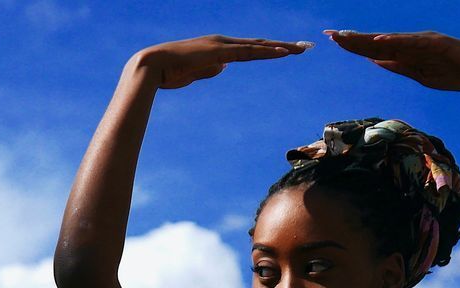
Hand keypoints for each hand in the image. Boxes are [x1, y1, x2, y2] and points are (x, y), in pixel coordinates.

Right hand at [133, 34, 310, 89]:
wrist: (153, 67)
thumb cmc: (171, 72)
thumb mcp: (196, 73)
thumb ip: (211, 69)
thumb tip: (223, 68)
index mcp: (219, 48)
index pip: (251, 49)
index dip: (271, 50)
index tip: (290, 52)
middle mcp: (224, 43)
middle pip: (260, 44)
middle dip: (284, 46)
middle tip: (306, 47)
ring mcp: (222, 45)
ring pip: (258, 46)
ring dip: (282, 47)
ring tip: (302, 49)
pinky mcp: (219, 52)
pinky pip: (248, 52)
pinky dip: (267, 52)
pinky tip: (283, 53)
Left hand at [323, 29, 459, 91]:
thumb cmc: (455, 73)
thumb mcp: (423, 76)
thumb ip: (401, 68)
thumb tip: (376, 61)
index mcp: (407, 53)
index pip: (376, 49)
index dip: (355, 45)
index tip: (336, 41)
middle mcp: (411, 43)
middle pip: (377, 42)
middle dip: (353, 39)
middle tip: (330, 35)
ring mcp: (423, 42)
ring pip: (389, 39)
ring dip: (367, 38)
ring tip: (347, 37)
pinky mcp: (436, 42)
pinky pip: (412, 42)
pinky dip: (395, 40)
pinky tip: (378, 40)